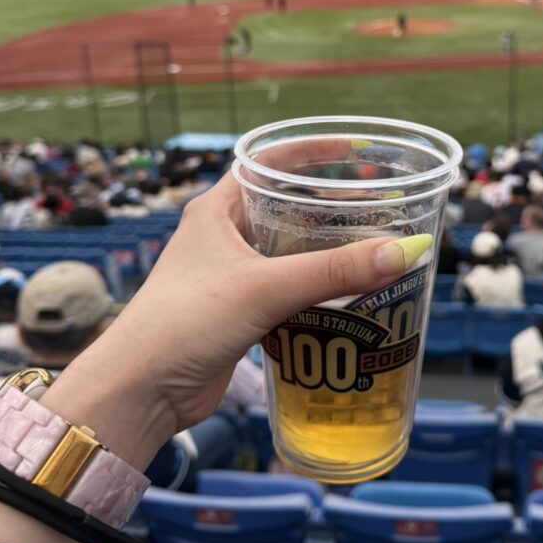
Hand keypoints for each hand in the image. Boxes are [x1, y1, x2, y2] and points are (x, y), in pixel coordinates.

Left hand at [45, 172, 431, 465]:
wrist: (139, 391)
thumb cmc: (183, 323)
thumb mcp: (263, 289)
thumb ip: (333, 272)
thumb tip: (403, 252)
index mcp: (218, 209)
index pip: (270, 162)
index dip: (313, 151)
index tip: (357, 151)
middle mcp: (224, 235)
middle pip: (287, 207)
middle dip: (332, 205)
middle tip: (380, 206)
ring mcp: (231, 275)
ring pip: (290, 251)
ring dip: (328, 251)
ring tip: (375, 248)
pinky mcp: (239, 312)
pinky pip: (288, 290)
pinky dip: (318, 289)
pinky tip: (351, 297)